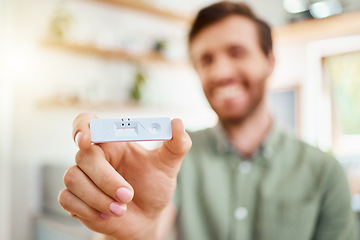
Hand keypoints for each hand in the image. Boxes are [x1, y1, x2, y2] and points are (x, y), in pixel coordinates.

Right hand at [58, 113, 191, 238]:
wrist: (146, 219)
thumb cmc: (154, 187)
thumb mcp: (168, 166)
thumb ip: (176, 145)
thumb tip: (177, 123)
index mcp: (113, 142)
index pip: (88, 122)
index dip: (82, 126)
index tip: (86, 139)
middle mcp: (94, 156)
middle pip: (83, 157)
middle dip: (106, 179)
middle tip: (128, 195)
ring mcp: (82, 177)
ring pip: (73, 179)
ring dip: (98, 198)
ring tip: (121, 209)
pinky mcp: (74, 198)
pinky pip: (67, 199)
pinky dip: (88, 210)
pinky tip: (107, 215)